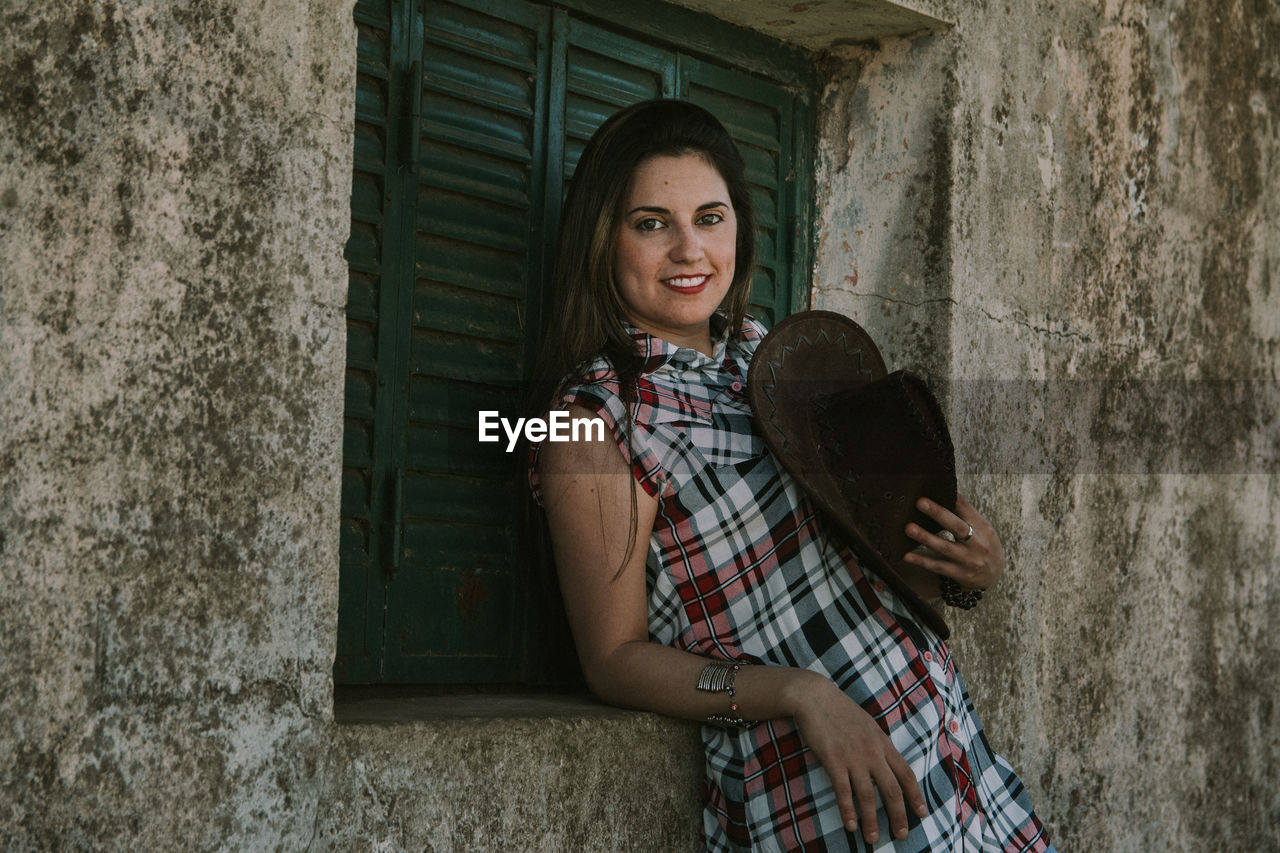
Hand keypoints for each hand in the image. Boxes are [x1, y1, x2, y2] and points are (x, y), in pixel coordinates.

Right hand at [789, 673, 925, 844]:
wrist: (814, 697)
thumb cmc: (839, 709)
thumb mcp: (867, 724)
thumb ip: (877, 744)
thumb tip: (886, 762)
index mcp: (882, 743)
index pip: (906, 774)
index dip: (916, 796)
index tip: (922, 813)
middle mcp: (872, 752)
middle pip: (892, 790)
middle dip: (899, 816)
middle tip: (901, 835)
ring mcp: (853, 757)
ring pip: (868, 796)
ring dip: (872, 820)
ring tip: (872, 839)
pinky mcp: (833, 760)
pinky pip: (843, 791)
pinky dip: (848, 811)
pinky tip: (851, 825)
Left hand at [902, 494, 1004, 590]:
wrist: (993, 576)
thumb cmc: (982, 544)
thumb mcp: (981, 528)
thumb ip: (965, 513)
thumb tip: (945, 493)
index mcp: (982, 528)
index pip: (966, 509)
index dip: (952, 498)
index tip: (935, 488)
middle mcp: (977, 543)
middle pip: (957, 526)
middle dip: (938, 514)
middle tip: (920, 502)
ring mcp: (968, 560)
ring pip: (945, 548)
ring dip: (926, 538)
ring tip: (909, 528)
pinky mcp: (959, 574)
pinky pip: (938, 567)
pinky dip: (922, 561)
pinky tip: (907, 556)